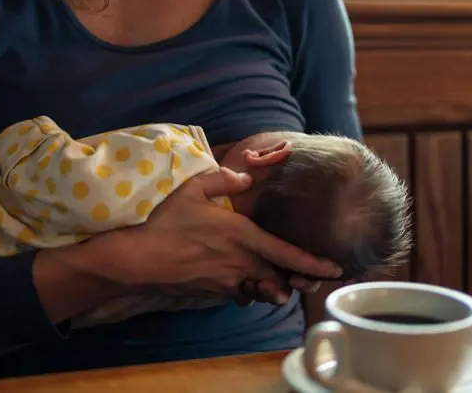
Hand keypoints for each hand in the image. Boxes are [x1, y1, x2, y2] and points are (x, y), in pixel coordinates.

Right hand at [91, 167, 341, 301]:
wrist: (135, 259)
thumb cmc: (163, 220)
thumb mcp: (192, 188)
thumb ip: (223, 179)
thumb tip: (245, 177)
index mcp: (242, 236)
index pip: (288, 254)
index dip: (315, 263)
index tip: (335, 268)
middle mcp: (240, 263)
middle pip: (280, 278)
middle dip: (296, 280)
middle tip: (308, 279)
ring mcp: (225, 282)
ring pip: (261, 290)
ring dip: (271, 287)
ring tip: (275, 282)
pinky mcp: (211, 294)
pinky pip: (238, 293)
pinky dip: (246, 289)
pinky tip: (240, 279)